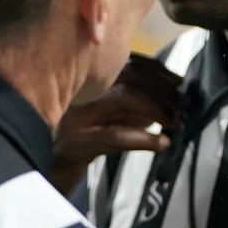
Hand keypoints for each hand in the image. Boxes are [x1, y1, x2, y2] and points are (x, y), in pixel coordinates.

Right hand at [50, 53, 186, 193]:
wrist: (44, 166)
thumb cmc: (82, 136)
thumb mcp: (108, 111)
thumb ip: (135, 98)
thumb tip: (175, 94)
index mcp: (88, 74)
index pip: (131, 62)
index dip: (161, 72)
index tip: (181, 84)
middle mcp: (79, 87)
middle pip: (131, 76)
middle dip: (164, 89)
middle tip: (183, 105)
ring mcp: (76, 114)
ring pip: (125, 99)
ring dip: (158, 110)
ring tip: (175, 122)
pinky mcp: (77, 142)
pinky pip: (117, 135)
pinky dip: (146, 138)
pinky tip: (163, 143)